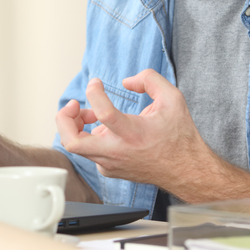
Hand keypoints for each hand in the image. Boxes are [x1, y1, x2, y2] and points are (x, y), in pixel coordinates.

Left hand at [55, 70, 213, 192]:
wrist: (185, 170)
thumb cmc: (179, 136)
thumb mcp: (173, 98)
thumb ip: (149, 79)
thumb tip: (126, 82)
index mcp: (133, 134)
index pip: (103, 114)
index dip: (94, 93)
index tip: (96, 83)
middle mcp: (117, 152)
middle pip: (72, 142)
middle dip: (64, 119)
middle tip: (74, 105)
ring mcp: (110, 164)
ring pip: (77, 147)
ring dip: (77, 126)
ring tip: (91, 114)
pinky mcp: (109, 170)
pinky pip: (89, 153)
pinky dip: (89, 137)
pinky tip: (103, 130)